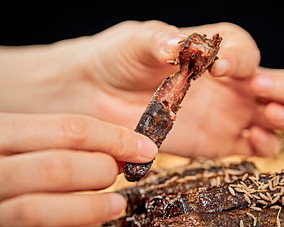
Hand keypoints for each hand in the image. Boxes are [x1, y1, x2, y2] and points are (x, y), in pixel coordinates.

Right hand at [0, 113, 156, 225]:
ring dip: (90, 208)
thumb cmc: (11, 155)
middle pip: (59, 166)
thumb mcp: (24, 139)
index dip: (115, 139)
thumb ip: (59, 141)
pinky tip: (93, 220)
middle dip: (102, 170)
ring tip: (117, 204)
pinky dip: (74, 223)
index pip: (70, 129)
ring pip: (40, 208)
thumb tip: (117, 149)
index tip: (144, 148)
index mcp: (2, 132)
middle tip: (121, 172)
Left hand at [81, 21, 283, 156]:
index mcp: (220, 51)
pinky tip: (252, 141)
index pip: (251, 53)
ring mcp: (232, 116)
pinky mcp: (221, 143)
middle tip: (263, 93)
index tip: (218, 69)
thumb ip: (162, 40)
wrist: (102, 93)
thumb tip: (181, 45)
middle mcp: (235, 84)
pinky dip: (266, 146)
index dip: (243, 60)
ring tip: (266, 116)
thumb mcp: (139, 42)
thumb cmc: (122, 59)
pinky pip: (259, 147)